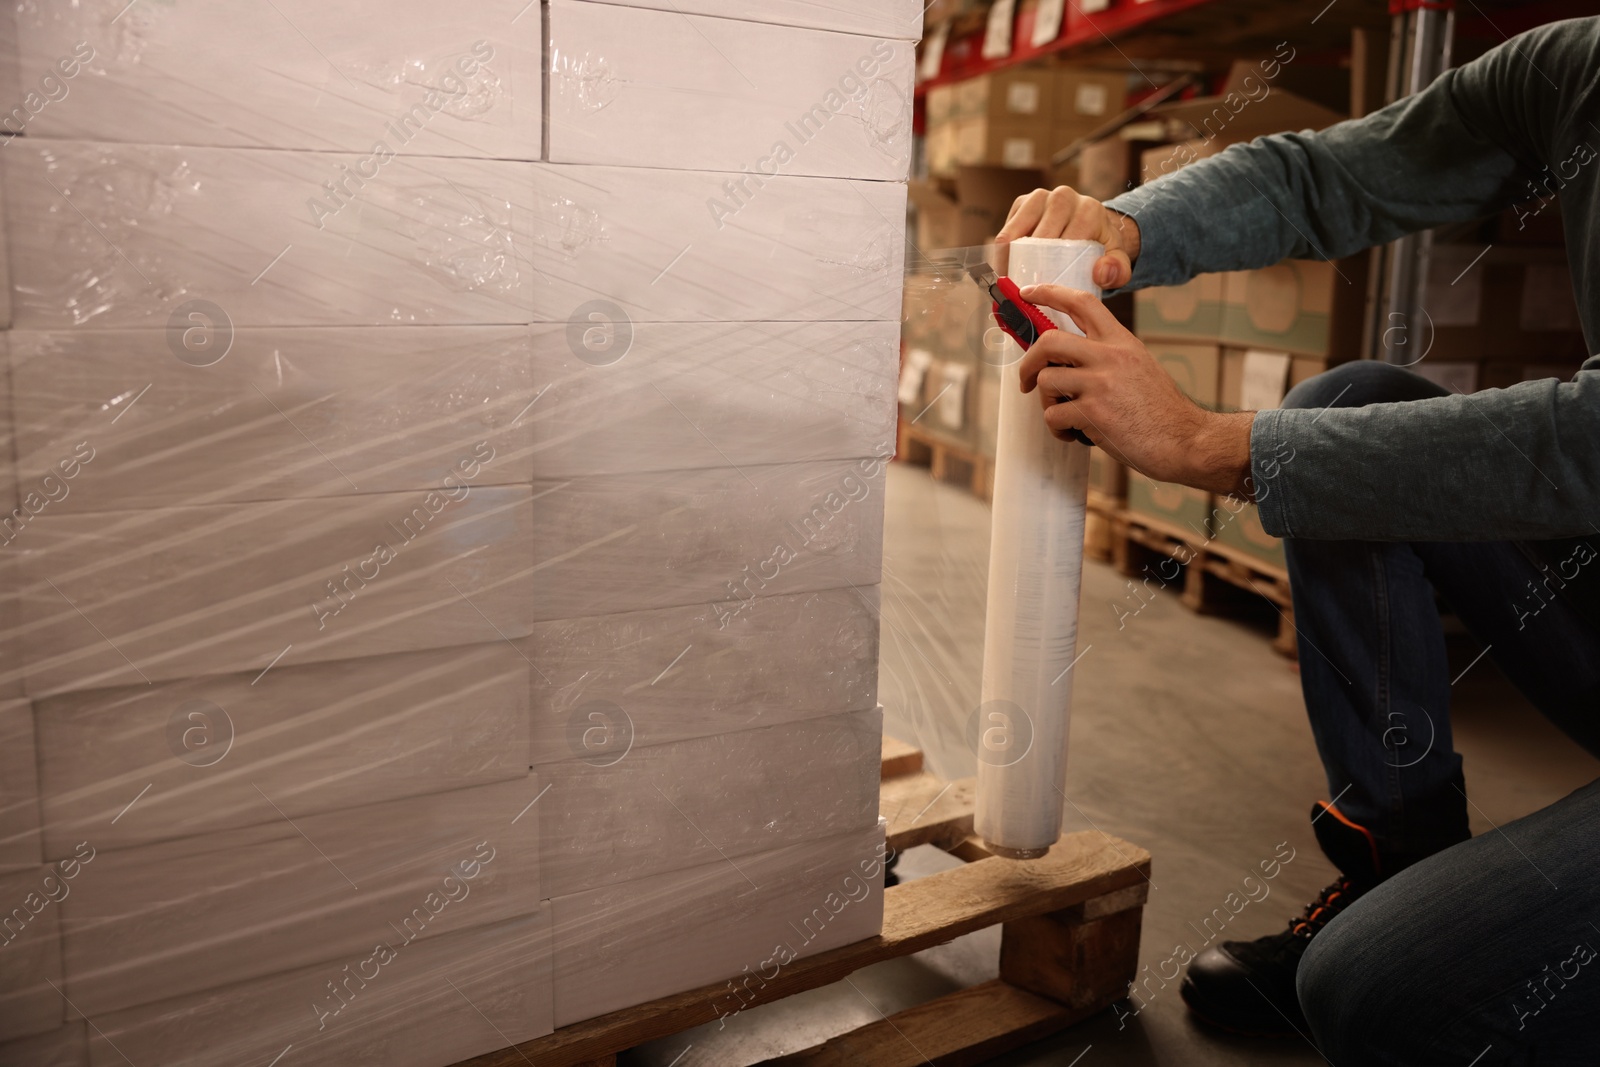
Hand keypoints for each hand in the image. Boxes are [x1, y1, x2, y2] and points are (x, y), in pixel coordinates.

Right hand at [995, 186, 1140, 289]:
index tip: (1044, 291)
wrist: (1092, 226)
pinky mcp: (1022, 201)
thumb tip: (1100, 273)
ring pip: (1017, 232)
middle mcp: (1064, 197)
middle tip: (1026, 291)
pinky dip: (1002, 251)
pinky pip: (1006, 229)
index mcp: (1088, 210)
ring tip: (1011, 281)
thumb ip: (1117, 270)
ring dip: (1011, 259)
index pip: (1065, 243)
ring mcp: (1041, 196)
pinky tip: (1005, 267)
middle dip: (1030, 266)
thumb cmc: (1100, 246)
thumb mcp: (1117, 261)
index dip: (1052, 269)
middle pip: (1039, 238)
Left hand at [1015, 283, 1254, 497]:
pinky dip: (1057, 429)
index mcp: (1121, 341)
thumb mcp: (1140, 366)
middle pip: (1049, 341)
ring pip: (1046, 381)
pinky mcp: (1093, 412)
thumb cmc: (1161, 411)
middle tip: (1027, 380)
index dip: (1050, 293)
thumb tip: (1066, 358)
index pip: (1082, 303)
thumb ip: (1108, 356)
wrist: (1186, 440)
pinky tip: (1074, 434)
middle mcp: (1110, 356)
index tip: (1028, 292)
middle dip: (1029, 362)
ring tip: (1066, 417)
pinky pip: (1054, 415)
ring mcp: (1100, 383)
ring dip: (1048, 402)